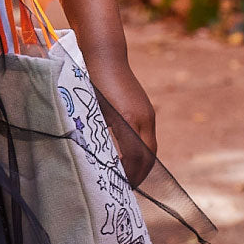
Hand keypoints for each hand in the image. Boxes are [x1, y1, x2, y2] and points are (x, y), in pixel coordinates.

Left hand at [88, 63, 157, 187]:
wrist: (106, 54)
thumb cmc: (92, 81)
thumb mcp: (93, 109)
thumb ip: (99, 132)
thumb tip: (100, 158)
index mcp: (128, 119)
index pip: (135, 157)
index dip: (129, 174)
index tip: (120, 186)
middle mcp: (143, 118)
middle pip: (148, 156)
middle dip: (139, 174)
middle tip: (127, 189)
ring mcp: (147, 114)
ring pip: (151, 147)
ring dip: (143, 164)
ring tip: (129, 177)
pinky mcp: (146, 110)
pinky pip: (148, 137)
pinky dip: (142, 151)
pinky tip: (130, 157)